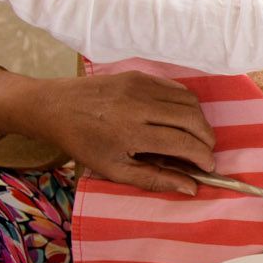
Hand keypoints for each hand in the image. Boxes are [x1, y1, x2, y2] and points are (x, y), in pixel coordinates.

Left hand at [33, 72, 214, 194]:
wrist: (55, 107)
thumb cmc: (84, 144)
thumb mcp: (114, 170)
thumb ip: (155, 179)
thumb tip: (191, 187)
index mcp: (131, 133)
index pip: (183, 143)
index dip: (202, 157)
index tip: (207, 168)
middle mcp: (139, 106)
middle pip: (192, 119)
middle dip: (207, 139)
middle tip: (205, 152)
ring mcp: (140, 87)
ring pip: (189, 101)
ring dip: (200, 121)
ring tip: (195, 136)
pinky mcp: (139, 75)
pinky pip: (176, 88)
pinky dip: (187, 104)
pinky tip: (181, 117)